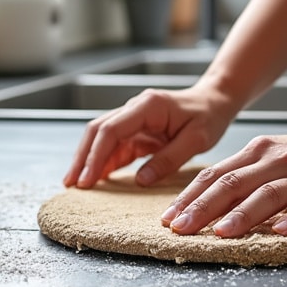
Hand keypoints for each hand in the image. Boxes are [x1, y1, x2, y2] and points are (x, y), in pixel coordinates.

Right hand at [63, 85, 237, 188]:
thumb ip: (168, 159)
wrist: (214, 102)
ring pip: (101, 138)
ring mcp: (133, 119)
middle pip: (98, 131)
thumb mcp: (196, 140)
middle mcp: (135, 109)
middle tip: (72, 184)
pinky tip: (96, 178)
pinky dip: (103, 162)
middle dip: (82, 158)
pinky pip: (114, 146)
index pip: (111, 130)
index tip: (88, 178)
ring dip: (88, 160)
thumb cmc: (208, 117)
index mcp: (147, 106)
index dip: (96, 155)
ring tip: (76, 185)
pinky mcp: (136, 131)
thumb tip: (140, 181)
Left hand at [161, 116, 286, 237]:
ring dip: (243, 215)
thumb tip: (210, 201)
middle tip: (179, 229)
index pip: (215, 174)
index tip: (167, 218)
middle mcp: (277, 161)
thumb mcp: (277, 155)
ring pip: (268, 194)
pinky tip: (281, 232)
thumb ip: (247, 174)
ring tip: (222, 233)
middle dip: (202, 208)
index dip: (189, 196)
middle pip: (233, 183)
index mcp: (259, 153)